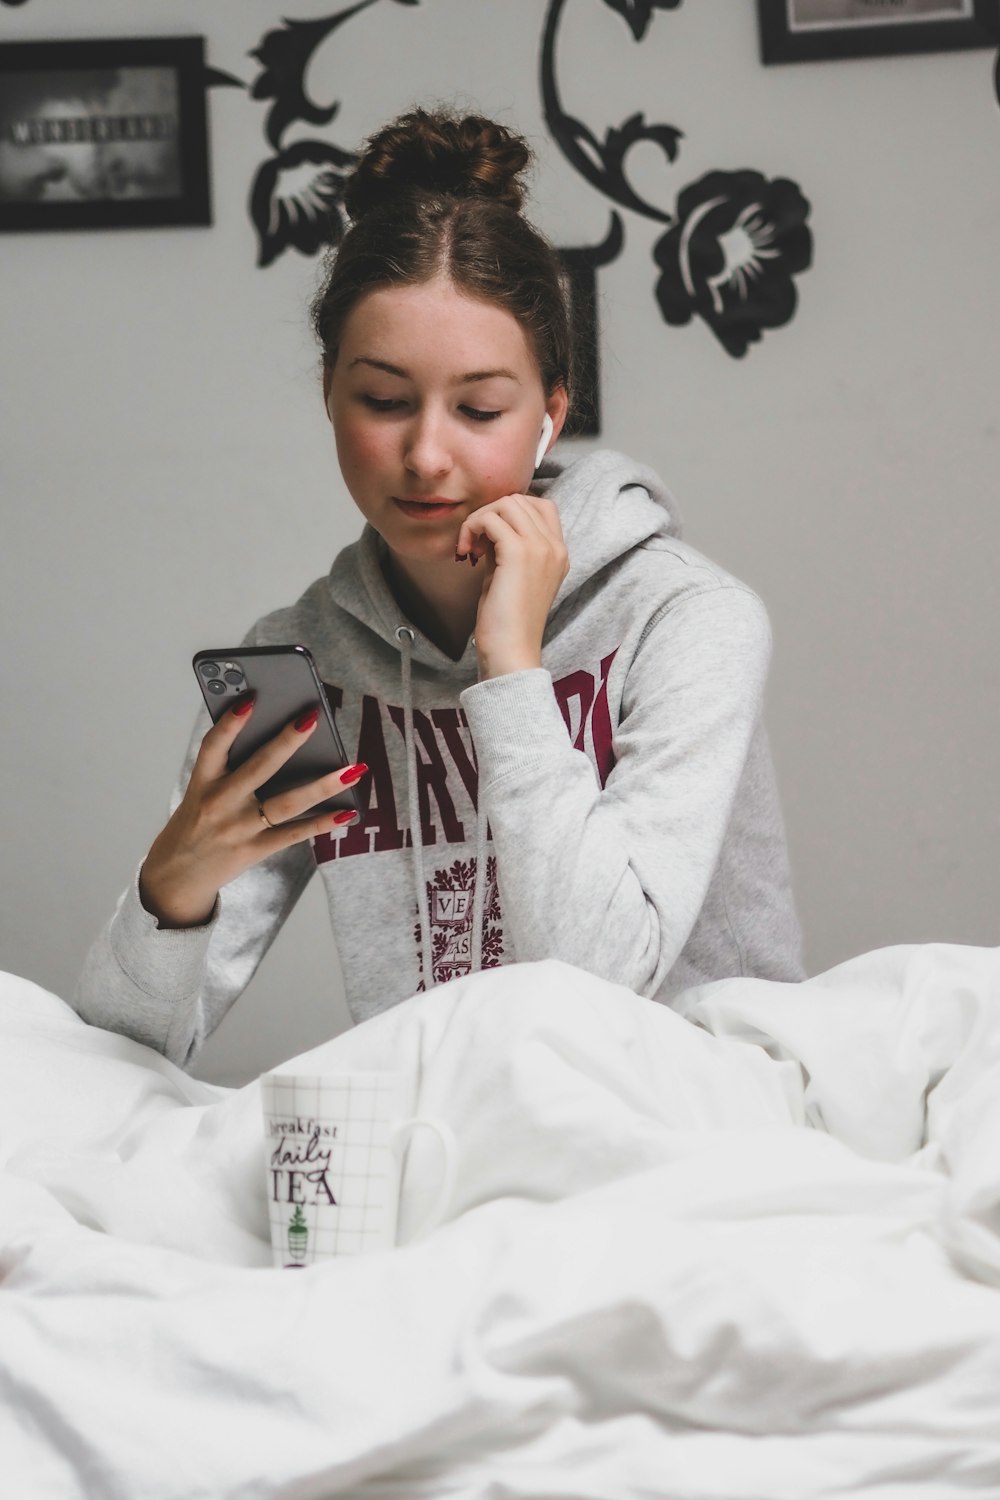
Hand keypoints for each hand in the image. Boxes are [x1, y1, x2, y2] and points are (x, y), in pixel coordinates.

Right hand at [139, 700, 364, 928]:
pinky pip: (293, 834)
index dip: (230, 722)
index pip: (213, 746)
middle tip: (313, 718)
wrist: (176, 876)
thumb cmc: (195, 823)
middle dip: (287, 742)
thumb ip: (229, 768)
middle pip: (259, 768)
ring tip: (353, 769)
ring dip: (322, 786)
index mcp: (202, 782)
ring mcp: (238, 828)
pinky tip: (346, 812)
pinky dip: (321, 823)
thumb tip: (278, 741)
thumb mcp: (200, 791)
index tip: (251, 698)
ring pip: (286, 803)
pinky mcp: (253, 850)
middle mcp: (219, 803)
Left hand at [455, 493, 568, 678]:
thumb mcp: (511, 576)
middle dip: (489, 514)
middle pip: (520, 499)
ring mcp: (541, 548)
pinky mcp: (519, 553)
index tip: (489, 540)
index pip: (540, 505)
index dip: (508, 513)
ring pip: (506, 503)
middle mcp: (555, 547)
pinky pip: (490, 519)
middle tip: (474, 546)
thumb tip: (487, 526)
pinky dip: (472, 529)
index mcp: (559, 553)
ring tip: (470, 549)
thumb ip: (506, 548)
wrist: (511, 652)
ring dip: (479, 519)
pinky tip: (466, 554)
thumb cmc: (507, 623)